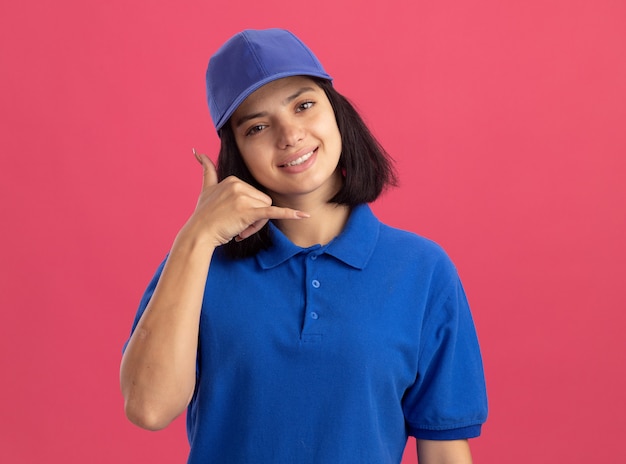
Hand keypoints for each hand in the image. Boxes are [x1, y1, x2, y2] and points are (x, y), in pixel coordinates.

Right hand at [188, 149, 307, 246]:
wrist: (199, 233)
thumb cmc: (204, 215)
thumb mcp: (206, 188)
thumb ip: (206, 169)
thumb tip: (197, 150)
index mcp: (233, 179)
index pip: (255, 194)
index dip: (249, 208)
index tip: (233, 217)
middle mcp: (238, 185)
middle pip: (263, 202)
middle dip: (255, 218)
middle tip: (237, 226)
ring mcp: (244, 198)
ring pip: (266, 211)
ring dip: (256, 225)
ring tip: (239, 229)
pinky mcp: (249, 212)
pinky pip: (273, 212)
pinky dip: (289, 214)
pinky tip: (303, 215)